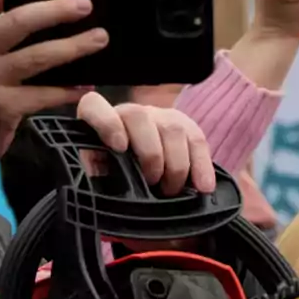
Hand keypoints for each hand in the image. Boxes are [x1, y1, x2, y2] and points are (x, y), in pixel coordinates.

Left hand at [76, 91, 214, 196]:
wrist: (139, 180)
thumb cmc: (115, 181)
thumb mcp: (101, 181)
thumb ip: (99, 177)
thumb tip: (105, 183)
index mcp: (100, 123)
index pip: (94, 106)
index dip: (106, 123)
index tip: (119, 147)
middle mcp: (130, 114)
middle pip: (140, 117)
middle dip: (150, 155)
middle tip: (153, 183)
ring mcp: (159, 117)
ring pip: (172, 129)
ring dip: (175, 166)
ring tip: (171, 191)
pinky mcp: (186, 126)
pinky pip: (198, 141)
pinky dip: (202, 167)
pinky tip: (204, 187)